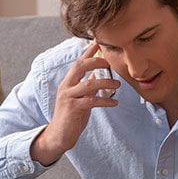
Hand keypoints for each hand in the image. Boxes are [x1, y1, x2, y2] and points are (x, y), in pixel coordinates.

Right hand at [31, 43, 119, 164]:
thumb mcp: (79, 98)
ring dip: (106, 82)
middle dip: (96, 61)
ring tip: (118, 84)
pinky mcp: (73, 109)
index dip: (88, 52)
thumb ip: (86, 87)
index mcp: (68, 82)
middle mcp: (66, 87)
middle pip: (80, 66)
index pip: (78, 62)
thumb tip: (96, 76)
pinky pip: (92, 101)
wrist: (59, 136)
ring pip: (89, 84)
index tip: (98, 41)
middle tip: (110, 63)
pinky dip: (105, 100)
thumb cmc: (70, 117)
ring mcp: (68, 97)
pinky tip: (115, 102)